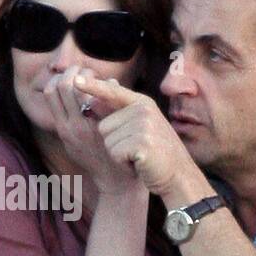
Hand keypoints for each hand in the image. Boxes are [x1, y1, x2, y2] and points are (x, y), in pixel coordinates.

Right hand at [44, 68, 141, 195]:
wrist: (114, 179)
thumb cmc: (93, 157)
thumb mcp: (72, 142)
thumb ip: (66, 121)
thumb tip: (61, 96)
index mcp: (61, 127)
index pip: (50, 91)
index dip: (59, 77)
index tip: (70, 78)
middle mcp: (72, 125)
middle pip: (65, 84)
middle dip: (75, 71)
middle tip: (86, 73)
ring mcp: (90, 124)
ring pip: (84, 86)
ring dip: (91, 75)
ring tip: (98, 79)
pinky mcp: (109, 123)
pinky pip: (107, 94)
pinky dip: (110, 85)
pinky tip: (114, 88)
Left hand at [74, 76, 196, 197]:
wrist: (179, 175)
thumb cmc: (156, 153)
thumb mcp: (141, 128)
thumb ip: (120, 114)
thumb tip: (92, 101)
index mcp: (142, 103)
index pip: (113, 92)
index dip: (94, 86)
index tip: (77, 80)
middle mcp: (143, 110)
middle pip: (103, 126)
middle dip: (114, 142)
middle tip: (135, 149)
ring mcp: (144, 126)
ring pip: (108, 141)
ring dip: (119, 154)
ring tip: (138, 155)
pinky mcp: (142, 143)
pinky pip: (115, 153)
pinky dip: (124, 163)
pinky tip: (139, 163)